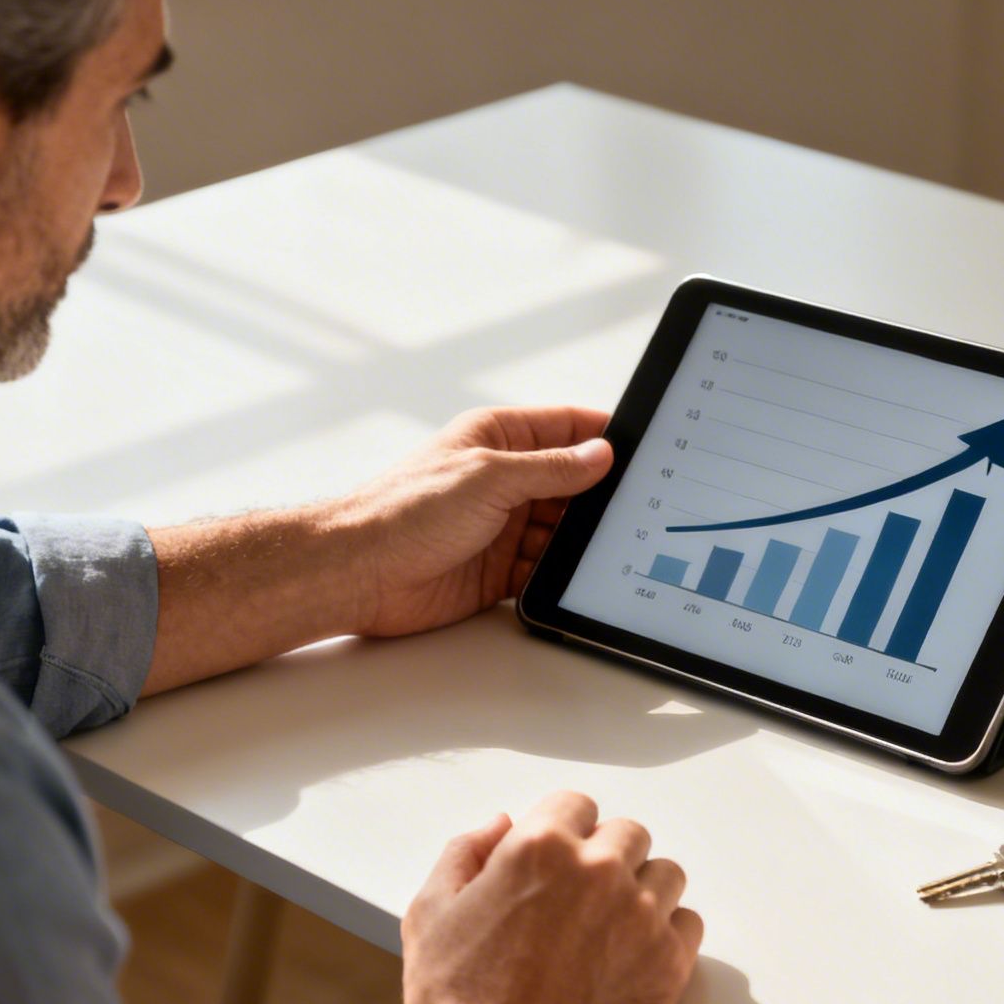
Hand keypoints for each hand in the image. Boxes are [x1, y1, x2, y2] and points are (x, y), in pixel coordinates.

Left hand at [345, 406, 611, 637]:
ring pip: (560, 530)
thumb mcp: (489, 477)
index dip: (603, 434)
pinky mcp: (496, 569)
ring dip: (579, 540)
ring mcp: (500, 525)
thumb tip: (599, 455)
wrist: (360, 573)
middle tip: (635, 506)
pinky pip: (542, 569)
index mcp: (497, 438)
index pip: (565, 427)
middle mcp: (501, 480)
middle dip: (599, 495)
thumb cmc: (404, 511)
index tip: (643, 445)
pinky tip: (574, 576)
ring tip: (607, 545)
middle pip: (570, 483)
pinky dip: (558, 574)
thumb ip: (550, 469)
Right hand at [389, 792, 702, 1003]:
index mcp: (540, 846)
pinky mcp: (669, 962)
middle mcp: (598, 870)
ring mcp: (641, 915)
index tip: (561, 859)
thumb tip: (498, 826)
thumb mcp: (431, 913)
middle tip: (583, 900)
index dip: (565, 831)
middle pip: (627, 834)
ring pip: (664, 874)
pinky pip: (688, 923)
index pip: (577, 805)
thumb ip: (463, 854)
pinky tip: (634, 957)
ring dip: (642, 891)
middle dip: (605, 858)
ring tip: (612, 929)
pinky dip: (666, 934)